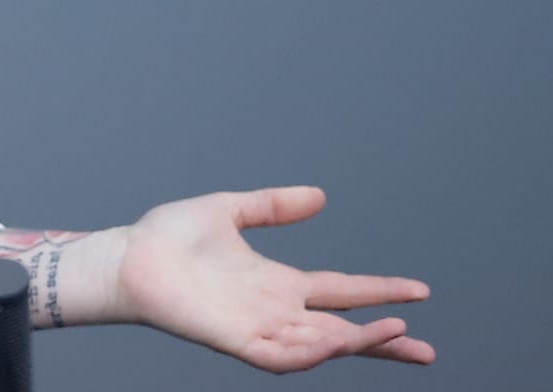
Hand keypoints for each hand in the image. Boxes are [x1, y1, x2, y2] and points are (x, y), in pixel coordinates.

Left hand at [114, 185, 433, 371]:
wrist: (125, 256)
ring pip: (319, 345)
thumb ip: (272, 205)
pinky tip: (335, 342)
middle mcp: (274, 310)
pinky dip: (309, 352)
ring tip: (395, 333)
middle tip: (426, 350)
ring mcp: (255, 328)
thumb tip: (320, 196)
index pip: (341, 291)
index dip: (379, 291)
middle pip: (342, 331)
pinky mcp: (234, 341)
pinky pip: (279, 357)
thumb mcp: (230, 210)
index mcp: (277, 283)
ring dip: (356, 343)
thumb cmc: (167, 238)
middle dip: (383, 341)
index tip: (419, 290)